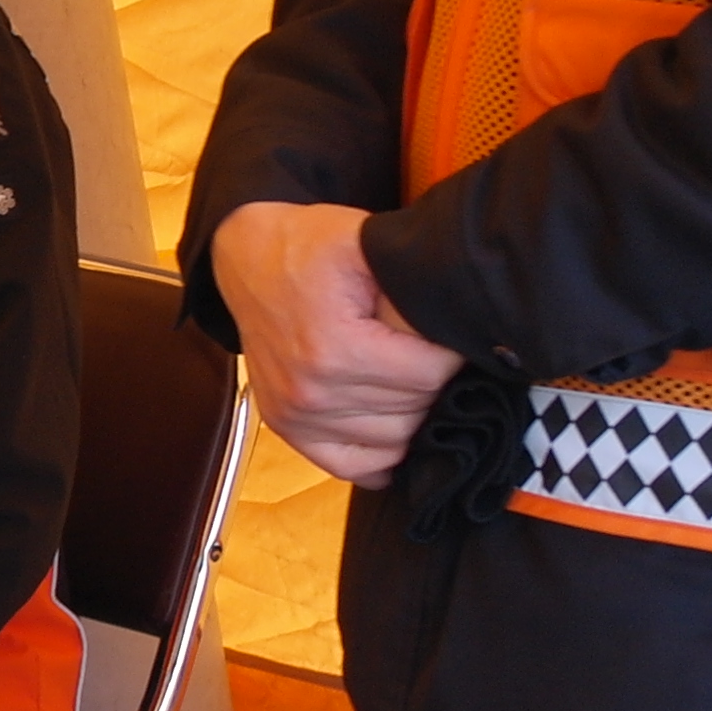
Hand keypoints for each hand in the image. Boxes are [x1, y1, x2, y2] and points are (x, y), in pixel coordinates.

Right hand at [214, 201, 465, 483]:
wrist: (246, 257)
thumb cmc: (308, 247)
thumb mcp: (367, 244)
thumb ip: (416, 287)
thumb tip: (465, 327)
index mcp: (333, 348)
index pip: (429, 376)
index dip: (452, 353)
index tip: (448, 333)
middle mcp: (310, 392)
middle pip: (415, 410)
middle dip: (435, 382)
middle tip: (429, 351)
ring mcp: (295, 416)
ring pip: (395, 441)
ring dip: (413, 414)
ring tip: (410, 377)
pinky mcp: (287, 427)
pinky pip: (352, 466)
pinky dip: (381, 455)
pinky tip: (393, 428)